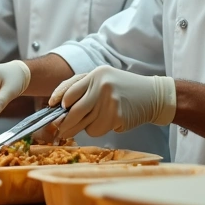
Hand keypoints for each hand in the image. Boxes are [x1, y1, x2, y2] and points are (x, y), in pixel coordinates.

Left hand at [49, 66, 176, 138]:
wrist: (152, 95)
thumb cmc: (123, 87)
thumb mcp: (103, 79)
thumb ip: (83, 87)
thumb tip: (59, 105)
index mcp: (97, 74)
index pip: (70, 91)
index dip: (58, 102)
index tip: (52, 109)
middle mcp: (102, 87)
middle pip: (75, 111)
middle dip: (65, 123)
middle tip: (60, 130)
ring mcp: (111, 102)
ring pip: (85, 124)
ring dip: (83, 127)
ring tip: (93, 121)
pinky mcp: (118, 117)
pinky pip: (97, 130)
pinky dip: (97, 130)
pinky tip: (108, 121)